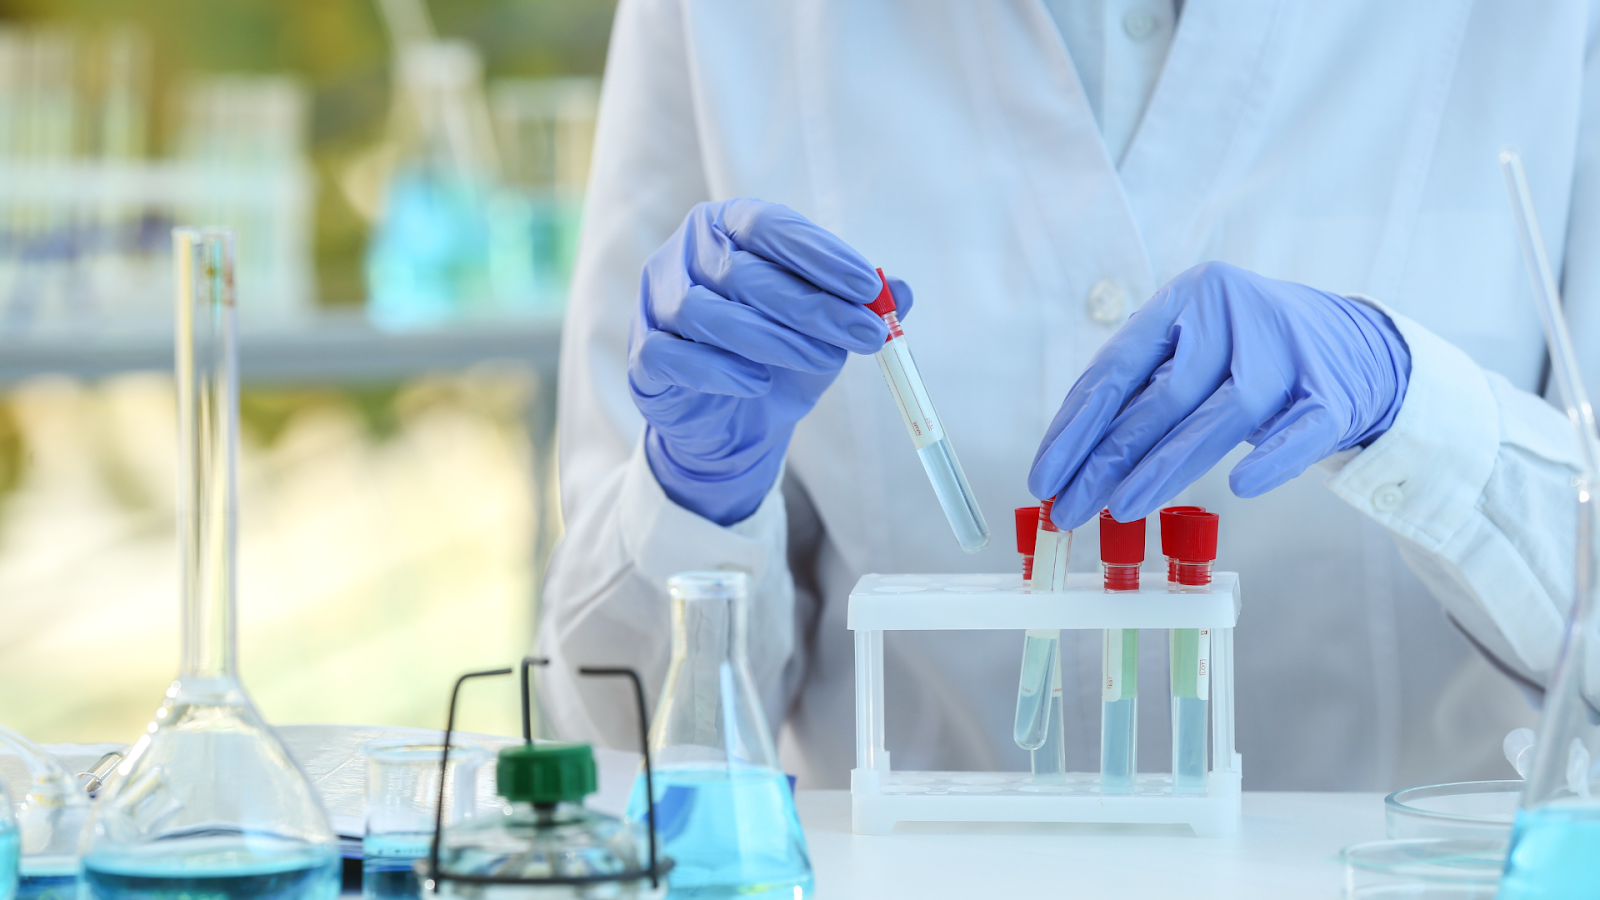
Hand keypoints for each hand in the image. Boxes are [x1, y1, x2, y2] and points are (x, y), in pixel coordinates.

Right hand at [630, 199, 911, 524]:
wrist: (731, 422)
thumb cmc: (776, 355)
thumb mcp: (824, 330)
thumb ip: (857, 308)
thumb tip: (900, 291)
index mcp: (726, 226)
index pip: (769, 226)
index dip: (820, 255)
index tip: (868, 287)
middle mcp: (683, 255)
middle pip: (743, 272)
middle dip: (811, 305)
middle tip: (863, 334)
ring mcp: (656, 304)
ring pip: (706, 312)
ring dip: (772, 338)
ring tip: (823, 361)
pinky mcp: (644, 356)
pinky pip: (673, 356)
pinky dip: (719, 370)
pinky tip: (758, 383)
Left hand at [1028, 262, 1410, 529]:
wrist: (1353, 345)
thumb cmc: (1245, 356)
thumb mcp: (1188, 354)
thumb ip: (1139, 394)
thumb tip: (1072, 465)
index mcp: (1185, 300)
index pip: (1116, 368)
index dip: (1075, 427)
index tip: (1043, 477)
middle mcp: (1232, 316)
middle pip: (1161, 398)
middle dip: (1106, 461)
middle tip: (1068, 508)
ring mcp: (1287, 351)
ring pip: (1220, 417)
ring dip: (1165, 468)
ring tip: (1121, 510)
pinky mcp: (1333, 392)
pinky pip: (1300, 430)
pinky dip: (1272, 459)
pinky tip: (1239, 486)